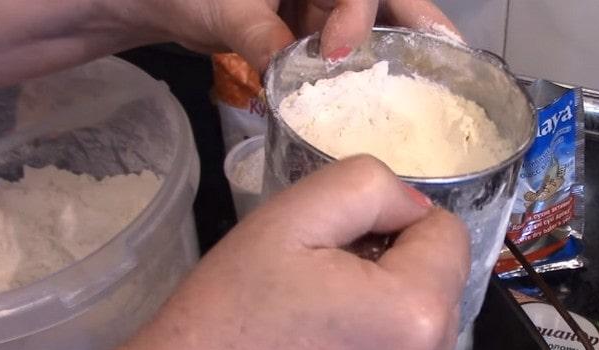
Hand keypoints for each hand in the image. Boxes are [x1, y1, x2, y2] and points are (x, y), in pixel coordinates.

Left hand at [0, 0, 457, 86]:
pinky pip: (343, 44)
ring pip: (368, 21)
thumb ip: (257, 32)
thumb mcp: (221, 6)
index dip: (359, 9)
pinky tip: (370, 92)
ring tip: (424, 84)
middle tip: (448, 54)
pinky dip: (355, 68)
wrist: (150, 0)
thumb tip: (287, 74)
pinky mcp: (309, 23)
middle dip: (415, 20)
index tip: (337, 51)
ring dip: (390, 51)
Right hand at [0, 156, 469, 349]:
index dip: (394, 220)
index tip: (341, 239)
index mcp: (417, 314)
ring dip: (389, 298)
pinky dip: (383, 338)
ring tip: (323, 309)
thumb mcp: (293, 215)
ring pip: (428, 313)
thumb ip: (369, 185)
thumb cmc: (230, 306)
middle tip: (324, 273)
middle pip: (441, 276)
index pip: (448, 232)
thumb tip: (415, 205)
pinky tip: (330, 341)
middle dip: (393, 260)